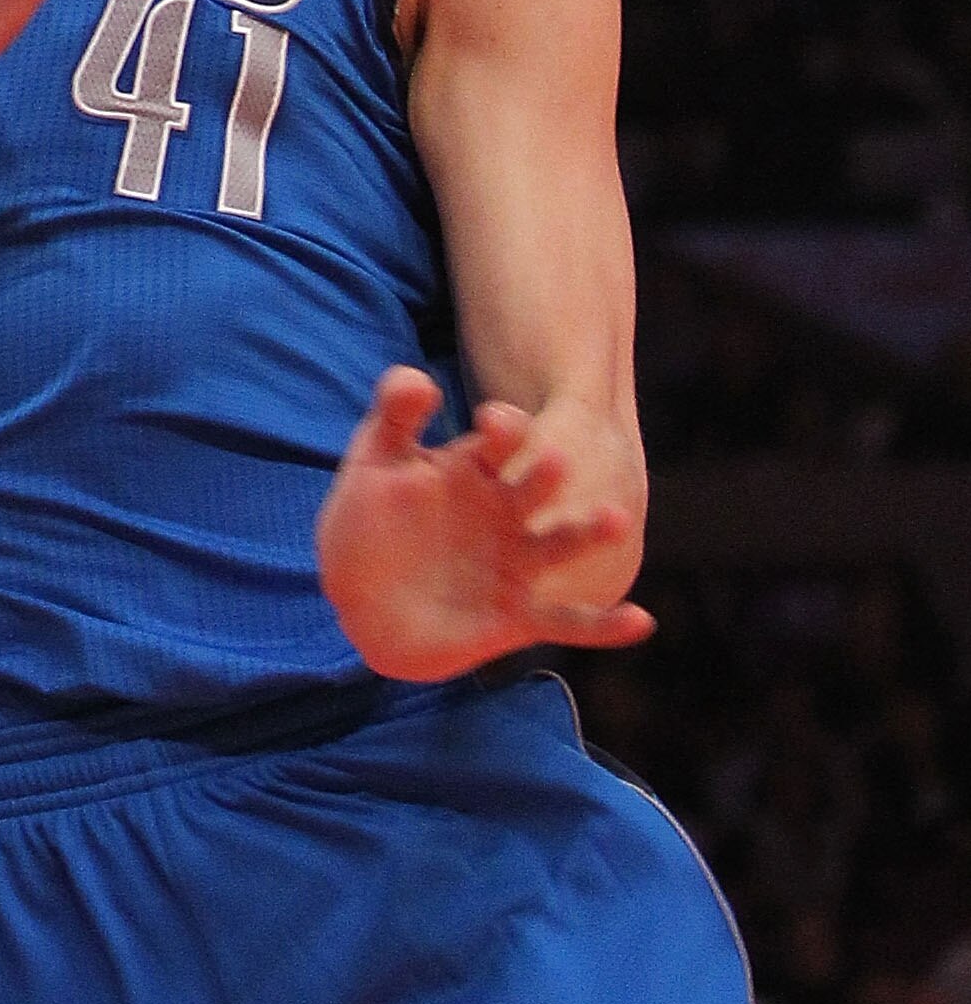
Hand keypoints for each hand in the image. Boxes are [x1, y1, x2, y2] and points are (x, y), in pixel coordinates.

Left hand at [318, 366, 653, 682]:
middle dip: (545, 475)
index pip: (500, 441)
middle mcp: (508, 512)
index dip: (500, 430)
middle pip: (536, 487)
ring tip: (617, 521)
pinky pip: (568, 620)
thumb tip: (417, 378)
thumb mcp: (372, 464)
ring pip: (562, 545)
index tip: (491, 422)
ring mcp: (517, 563)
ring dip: (590, 534)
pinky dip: (605, 625)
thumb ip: (393, 417)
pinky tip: (641, 621)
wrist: (362, 600)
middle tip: (555, 460)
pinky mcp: (520, 616)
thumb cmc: (367, 523)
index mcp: (476, 469)